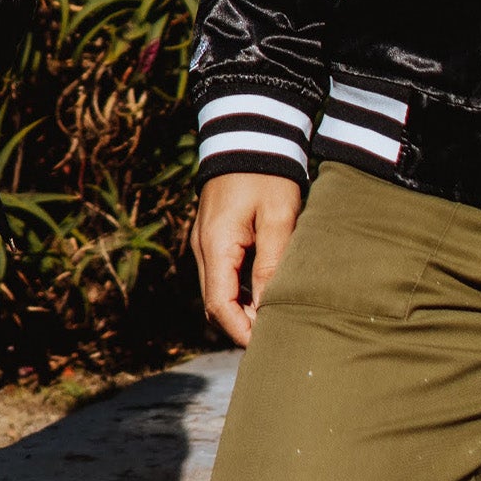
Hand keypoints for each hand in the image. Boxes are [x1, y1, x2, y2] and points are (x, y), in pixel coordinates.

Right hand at [190, 172, 303, 347]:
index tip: (267, 346)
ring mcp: (205, 243)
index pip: (219, 307)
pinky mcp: (214, 236)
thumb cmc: (267, 174)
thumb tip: (269, 308)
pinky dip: (240, 291)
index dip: (241, 332)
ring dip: (242, 309)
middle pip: (215, 304)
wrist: (249, 134)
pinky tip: (266, 292)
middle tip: (276, 337)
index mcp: (215, 247)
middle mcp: (203, 249)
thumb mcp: (277, 217)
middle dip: (242, 326)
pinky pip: (222, 274)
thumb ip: (271, 263)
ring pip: (218, 291)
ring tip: (275, 319)